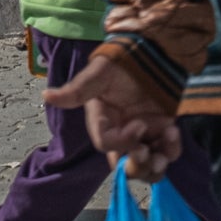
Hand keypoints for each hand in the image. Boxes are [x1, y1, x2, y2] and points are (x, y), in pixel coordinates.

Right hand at [45, 43, 181, 178]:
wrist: (152, 53)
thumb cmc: (121, 61)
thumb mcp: (99, 73)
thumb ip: (77, 89)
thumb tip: (46, 95)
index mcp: (102, 122)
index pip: (106, 144)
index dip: (123, 141)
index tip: (140, 125)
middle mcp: (120, 134)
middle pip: (123, 167)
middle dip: (136, 167)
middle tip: (149, 155)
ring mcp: (142, 137)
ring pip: (145, 168)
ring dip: (155, 167)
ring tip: (165, 150)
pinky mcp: (161, 135)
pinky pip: (166, 154)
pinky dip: (172, 150)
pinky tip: (174, 132)